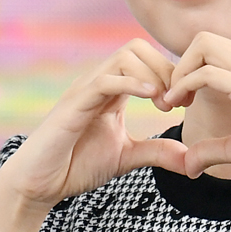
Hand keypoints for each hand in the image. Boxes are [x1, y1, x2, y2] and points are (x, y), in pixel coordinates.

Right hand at [0, 39, 190, 209]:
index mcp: (112, 90)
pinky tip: (152, 98)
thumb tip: (191, 160)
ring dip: (153, 75)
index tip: (186, 103)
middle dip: (165, 68)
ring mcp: (85, 90)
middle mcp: (98, 82)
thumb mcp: (127, 157)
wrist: (39, 183)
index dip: (171, 74)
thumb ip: (157, 152)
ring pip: (124, 56)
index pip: (145, 59)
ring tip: (165, 105)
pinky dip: (132, 83)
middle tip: (178, 101)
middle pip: (137, 47)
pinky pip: (105, 80)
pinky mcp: (74, 104)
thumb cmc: (76, 165)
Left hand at [162, 31, 230, 187]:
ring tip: (173, 103)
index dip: (189, 69)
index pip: (213, 48)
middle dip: (180, 65)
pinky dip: (185, 85)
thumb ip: (212, 150)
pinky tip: (180, 106)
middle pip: (204, 39)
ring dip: (180, 72)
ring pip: (203, 46)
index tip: (181, 101)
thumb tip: (188, 165)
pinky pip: (207, 73)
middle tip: (173, 99)